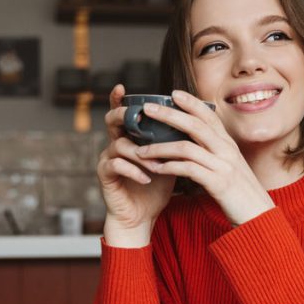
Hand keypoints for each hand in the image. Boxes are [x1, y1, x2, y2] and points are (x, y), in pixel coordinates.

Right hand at [96, 84, 176, 246]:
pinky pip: (116, 166)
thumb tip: (197, 123)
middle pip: (111, 121)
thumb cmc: (155, 186)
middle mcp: (115, 144)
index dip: (118, 99)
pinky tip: (146, 178)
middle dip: (124, 116)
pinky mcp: (105, 176)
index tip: (122, 87)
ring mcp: (108, 159)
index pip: (122, 113)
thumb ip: (174, 141)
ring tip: (157, 165)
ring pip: (118, 144)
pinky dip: (134, 170)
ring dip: (140, 153)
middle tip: (137, 119)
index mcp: (130, 137)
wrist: (142, 216)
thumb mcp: (168, 160)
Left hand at [134, 90, 274, 225]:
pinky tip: (155, 169)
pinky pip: (188, 170)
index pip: (209, 116)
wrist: (258, 215)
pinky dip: (169, 168)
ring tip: (141, 150)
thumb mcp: (230, 166)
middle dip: (169, 115)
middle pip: (195, 125)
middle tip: (147, 109)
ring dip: (160, 148)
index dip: (191, 103)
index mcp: (229, 144)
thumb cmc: (240, 192)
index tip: (173, 93)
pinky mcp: (218, 184)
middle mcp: (227, 151)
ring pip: (186, 148)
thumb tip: (194, 142)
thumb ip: (215, 152)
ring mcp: (223, 166)